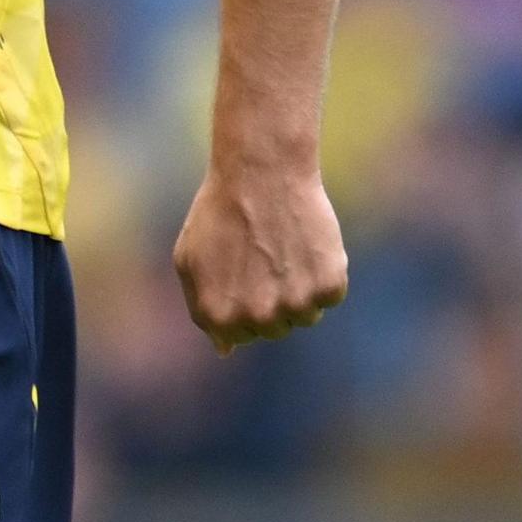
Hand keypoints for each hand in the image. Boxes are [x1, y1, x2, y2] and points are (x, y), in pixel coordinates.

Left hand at [172, 164, 348, 354]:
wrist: (262, 172)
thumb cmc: (220, 211)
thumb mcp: (190, 259)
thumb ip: (202, 307)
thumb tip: (226, 350)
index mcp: (220, 319)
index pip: (240, 336)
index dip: (243, 301)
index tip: (244, 271)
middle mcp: (259, 320)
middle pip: (275, 329)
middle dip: (271, 299)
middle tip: (265, 256)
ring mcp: (296, 306)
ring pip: (306, 315)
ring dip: (299, 288)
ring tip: (284, 247)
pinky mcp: (329, 287)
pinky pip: (330, 295)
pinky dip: (324, 273)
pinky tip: (307, 242)